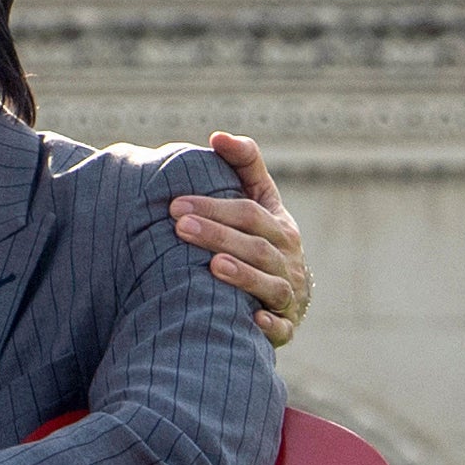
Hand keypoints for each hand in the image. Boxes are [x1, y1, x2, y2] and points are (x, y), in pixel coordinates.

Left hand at [173, 131, 311, 347]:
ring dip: (244, 275)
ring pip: (271, 285)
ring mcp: (289, 295)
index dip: (214, 207)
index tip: (175, 203)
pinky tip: (251, 318)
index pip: (249, 213)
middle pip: (256, 246)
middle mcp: (288, 260)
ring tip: (213, 265)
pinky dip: (270, 326)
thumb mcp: (259, 199)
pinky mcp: (285, 327)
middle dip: (218, 235)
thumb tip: (218, 135)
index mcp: (280, 227)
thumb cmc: (261, 237)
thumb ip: (243, 165)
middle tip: (179, 226)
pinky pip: (282, 329)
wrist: (288, 292)